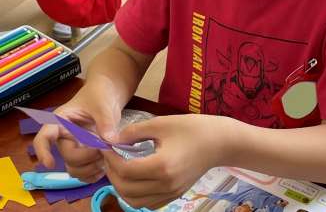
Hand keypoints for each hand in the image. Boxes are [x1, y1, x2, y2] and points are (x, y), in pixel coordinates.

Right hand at [33, 86, 120, 182]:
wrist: (109, 93)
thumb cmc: (100, 93)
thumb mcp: (102, 103)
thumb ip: (105, 121)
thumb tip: (109, 141)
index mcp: (61, 121)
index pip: (44, 137)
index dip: (43, 152)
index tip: (50, 164)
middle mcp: (65, 137)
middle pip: (67, 156)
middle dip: (86, 156)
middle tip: (104, 148)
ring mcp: (75, 147)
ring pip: (74, 168)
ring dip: (91, 168)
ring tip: (107, 155)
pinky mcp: (85, 155)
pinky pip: (85, 173)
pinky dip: (94, 174)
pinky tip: (105, 164)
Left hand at [103, 114, 230, 209]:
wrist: (219, 142)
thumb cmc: (192, 128)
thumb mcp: (161, 123)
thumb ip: (134, 132)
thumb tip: (112, 138)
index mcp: (162, 166)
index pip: (126, 171)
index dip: (111, 159)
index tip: (106, 146)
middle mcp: (165, 185)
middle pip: (126, 189)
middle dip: (112, 173)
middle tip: (109, 156)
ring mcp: (170, 193)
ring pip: (134, 202)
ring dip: (121, 187)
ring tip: (119, 167)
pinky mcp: (174, 196)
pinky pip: (147, 203)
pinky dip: (135, 194)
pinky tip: (134, 177)